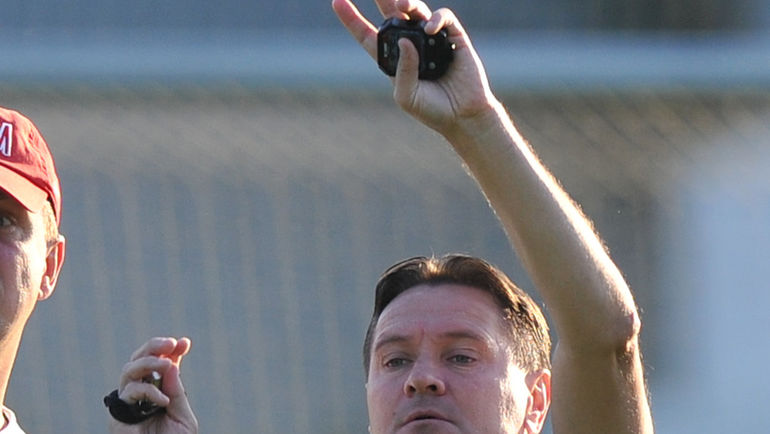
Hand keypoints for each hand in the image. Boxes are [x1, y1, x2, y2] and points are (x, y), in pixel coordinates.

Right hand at [108, 337, 197, 433]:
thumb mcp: (182, 417)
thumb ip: (177, 392)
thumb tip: (172, 364)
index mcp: (157, 392)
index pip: (161, 365)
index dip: (170, 350)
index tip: (184, 342)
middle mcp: (139, 395)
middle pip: (138, 359)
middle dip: (153, 347)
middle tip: (170, 343)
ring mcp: (127, 403)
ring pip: (128, 370)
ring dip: (148, 362)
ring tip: (167, 365)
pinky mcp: (117, 415)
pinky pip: (128, 393)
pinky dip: (147, 391)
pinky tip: (163, 400)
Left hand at [332, 0, 498, 135]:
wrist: (463, 116)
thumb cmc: (432, 110)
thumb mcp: (407, 96)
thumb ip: (403, 71)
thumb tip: (405, 40)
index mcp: (393, 59)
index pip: (368, 35)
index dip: (352, 19)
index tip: (337, 1)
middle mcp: (411, 44)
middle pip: (391, 13)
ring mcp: (432, 38)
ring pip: (415, 10)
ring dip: (407, 2)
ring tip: (400, 3)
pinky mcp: (453, 37)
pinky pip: (443, 18)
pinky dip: (436, 19)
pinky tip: (430, 29)